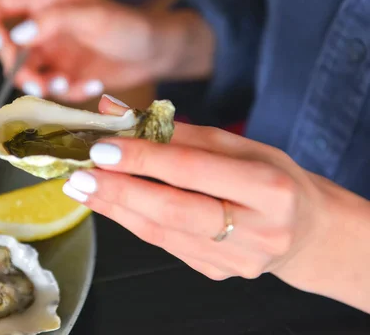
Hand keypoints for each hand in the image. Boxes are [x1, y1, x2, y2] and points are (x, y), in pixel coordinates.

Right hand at [0, 0, 212, 101]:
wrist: (156, 52)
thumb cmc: (127, 24)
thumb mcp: (91, 17)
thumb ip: (53, 21)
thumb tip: (16, 36)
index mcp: (41, 5)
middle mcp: (41, 31)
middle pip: (7, 51)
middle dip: (19, 69)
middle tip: (40, 83)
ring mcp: (52, 56)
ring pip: (27, 76)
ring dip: (42, 86)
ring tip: (66, 86)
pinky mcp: (66, 78)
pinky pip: (53, 92)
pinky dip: (70, 93)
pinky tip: (94, 86)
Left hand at [63, 95, 337, 289]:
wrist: (302, 231)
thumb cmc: (269, 178)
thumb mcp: (237, 145)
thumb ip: (175, 131)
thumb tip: (114, 111)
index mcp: (269, 188)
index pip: (194, 171)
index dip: (144, 159)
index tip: (103, 147)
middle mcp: (256, 230)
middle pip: (173, 211)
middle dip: (120, 191)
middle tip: (80, 174)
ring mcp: (235, 260)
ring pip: (160, 233)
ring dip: (115, 208)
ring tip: (81, 188)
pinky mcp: (216, 272)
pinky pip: (164, 244)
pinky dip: (131, 221)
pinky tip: (108, 204)